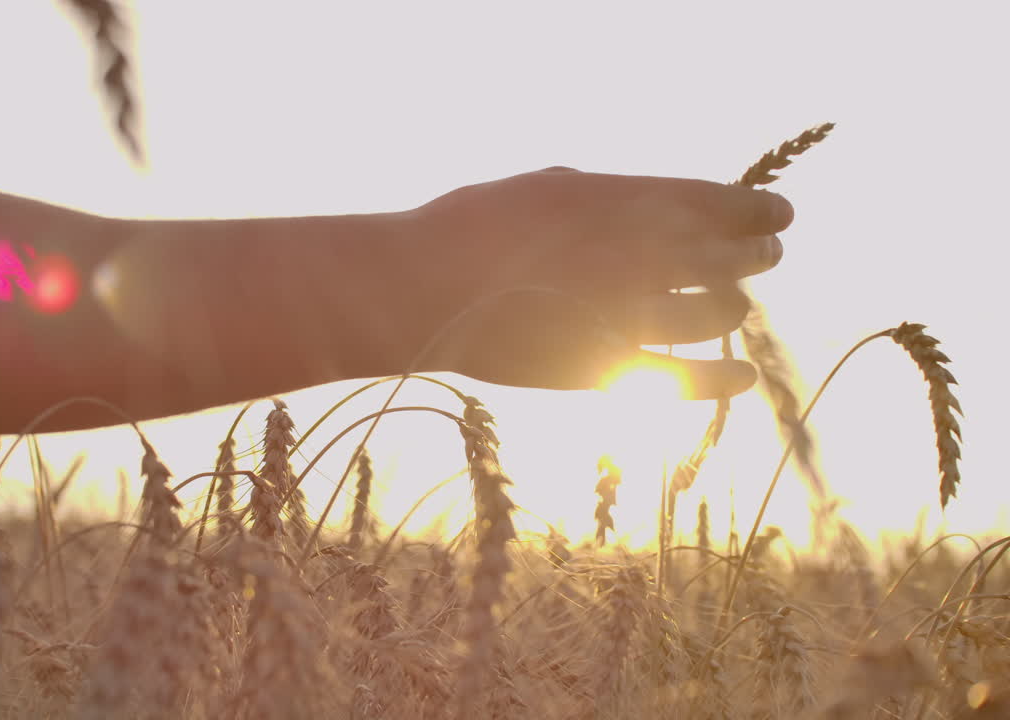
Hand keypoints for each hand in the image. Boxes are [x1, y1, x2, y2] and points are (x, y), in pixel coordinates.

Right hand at [408, 167, 793, 398]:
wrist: (424, 289)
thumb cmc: (472, 227)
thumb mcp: (544, 187)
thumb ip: (602, 196)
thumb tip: (638, 208)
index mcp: (627, 201)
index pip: (724, 203)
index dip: (760, 210)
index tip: (777, 214)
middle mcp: (643, 254)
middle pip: (732, 257)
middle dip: (758, 254)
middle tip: (767, 255)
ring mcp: (629, 313)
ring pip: (717, 313)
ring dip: (735, 306)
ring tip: (736, 305)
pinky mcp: (609, 368)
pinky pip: (687, 379)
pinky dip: (723, 379)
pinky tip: (741, 376)